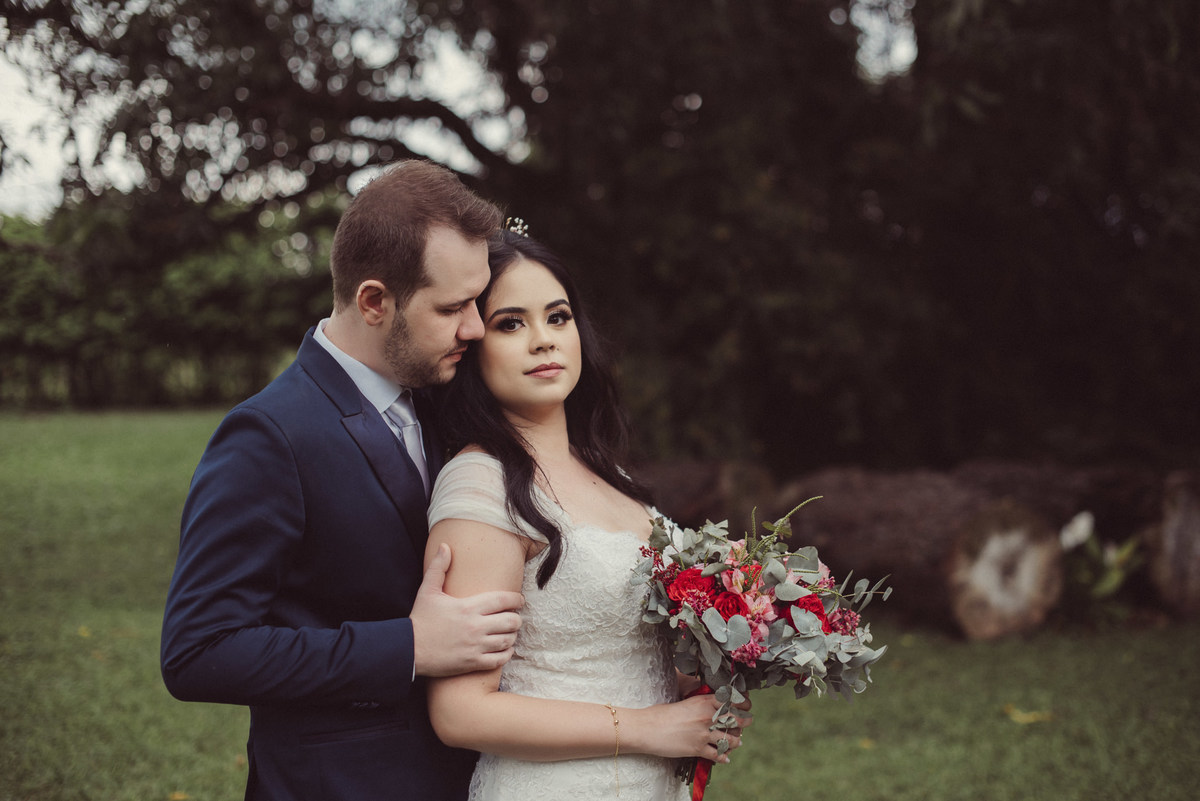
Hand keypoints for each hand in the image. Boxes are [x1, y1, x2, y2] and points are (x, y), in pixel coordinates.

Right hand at [411, 544, 523, 676]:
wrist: (408, 649)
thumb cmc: (420, 619)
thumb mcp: (427, 591)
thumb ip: (439, 567)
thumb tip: (445, 546)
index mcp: (468, 607)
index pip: (503, 600)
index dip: (516, 599)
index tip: (519, 600)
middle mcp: (475, 626)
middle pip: (511, 621)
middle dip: (516, 619)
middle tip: (514, 618)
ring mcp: (475, 646)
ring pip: (508, 640)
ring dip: (512, 636)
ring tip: (509, 632)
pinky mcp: (473, 663)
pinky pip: (499, 659)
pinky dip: (506, 653)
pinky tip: (504, 649)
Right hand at [625, 694, 750, 762]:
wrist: (647, 728)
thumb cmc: (661, 713)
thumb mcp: (685, 702)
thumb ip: (702, 703)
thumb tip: (713, 707)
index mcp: (703, 701)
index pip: (732, 700)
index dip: (743, 702)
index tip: (747, 705)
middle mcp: (707, 716)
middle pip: (736, 719)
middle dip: (746, 721)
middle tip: (748, 721)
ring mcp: (703, 733)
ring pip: (731, 739)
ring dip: (737, 741)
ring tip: (738, 742)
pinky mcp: (698, 748)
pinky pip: (718, 755)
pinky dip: (724, 758)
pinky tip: (726, 758)